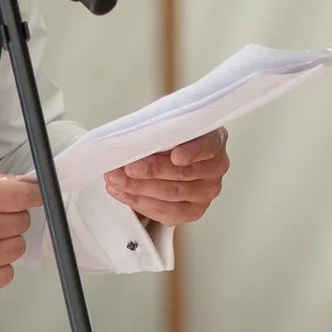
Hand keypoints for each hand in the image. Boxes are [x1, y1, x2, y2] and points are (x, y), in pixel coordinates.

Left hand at [106, 129, 228, 225]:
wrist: (162, 154)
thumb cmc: (165, 135)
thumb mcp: (161, 119)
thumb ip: (154, 123)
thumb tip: (134, 134)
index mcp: (214, 139)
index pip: (208, 146)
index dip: (192, 152)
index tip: (175, 156)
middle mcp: (215, 167)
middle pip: (183, 173)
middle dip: (151, 171)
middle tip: (128, 167)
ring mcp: (206, 192)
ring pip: (171, 194)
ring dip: (139, 187)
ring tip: (116, 179)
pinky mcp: (192, 211)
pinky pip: (166, 212)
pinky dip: (139, 202)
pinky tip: (123, 193)